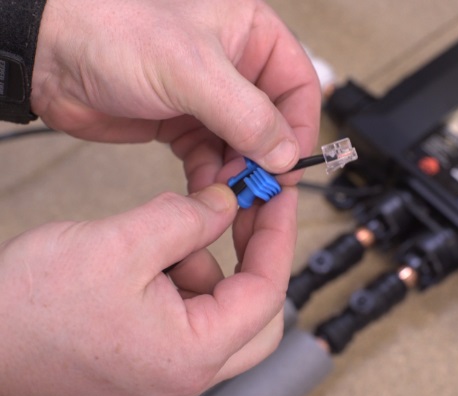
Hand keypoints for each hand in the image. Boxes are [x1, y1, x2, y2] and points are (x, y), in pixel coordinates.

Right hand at [0, 184, 297, 395]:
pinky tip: (143, 259)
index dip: (277, 236)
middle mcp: (186, 374)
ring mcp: (165, 372)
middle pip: (256, 315)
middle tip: (238, 214)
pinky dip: (179, 279)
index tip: (278, 197)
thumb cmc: (28, 309)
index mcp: (191, 354)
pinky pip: (185, 315)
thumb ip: (186, 219)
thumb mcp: (120, 244)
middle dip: (249, 258)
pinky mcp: (145, 360)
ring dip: (204, 265)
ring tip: (158, 239)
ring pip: (219, 311)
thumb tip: (226, 204)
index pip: (266, 293)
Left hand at [32, 0, 320, 189]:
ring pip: (243, 146)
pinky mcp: (183, 124)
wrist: (49, 57)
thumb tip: (285, 153)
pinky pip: (212, 158)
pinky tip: (207, 191)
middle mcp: (234, 67)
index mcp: (249, 35)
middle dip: (267, 158)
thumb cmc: (111, 33)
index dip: (300, 127)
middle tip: (262, 189)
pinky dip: (212, 178)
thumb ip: (247, 115)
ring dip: (239, 173)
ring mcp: (208, 98)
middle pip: (272, 122)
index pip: (297, 85)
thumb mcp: (192, 70)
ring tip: (231, 194)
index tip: (292, 164)